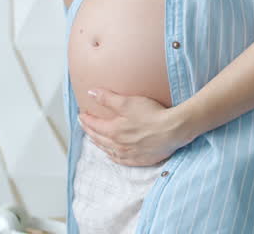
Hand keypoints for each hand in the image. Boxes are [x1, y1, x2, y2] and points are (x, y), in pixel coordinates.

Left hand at [78, 89, 192, 166]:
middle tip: (84, 125)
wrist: (172, 130)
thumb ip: (107, 98)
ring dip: (98, 143)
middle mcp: (117, 145)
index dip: (85, 119)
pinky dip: (112, 155)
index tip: (81, 114)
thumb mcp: (127, 102)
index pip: (93, 125)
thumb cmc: (151, 115)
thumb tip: (91, 93)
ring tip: (94, 139)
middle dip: (89, 130)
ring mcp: (128, 154)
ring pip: (107, 150)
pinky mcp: (139, 160)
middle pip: (98, 138)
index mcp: (113, 130)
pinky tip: (112, 154)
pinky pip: (120, 160)